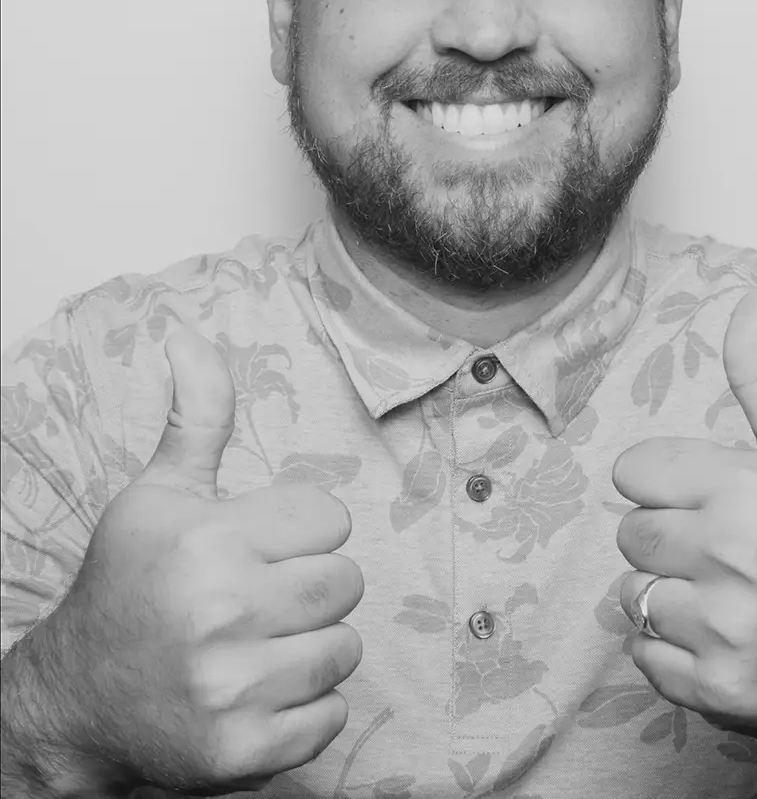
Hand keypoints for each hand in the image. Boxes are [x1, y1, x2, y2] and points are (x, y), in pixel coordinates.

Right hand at [42, 329, 362, 793]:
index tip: (262, 545)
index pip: (332, 518)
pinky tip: (255, 692)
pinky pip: (330, 716)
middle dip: (310, 586)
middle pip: (344, 582)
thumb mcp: (159, 493)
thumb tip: (191, 338)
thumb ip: (196, 418)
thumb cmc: (128, 585)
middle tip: (259, 597)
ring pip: (343, 648)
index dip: (300, 530)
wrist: (77, 701)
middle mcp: (223, 612)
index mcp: (210, 540)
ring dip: (309, 647)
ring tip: (256, 643)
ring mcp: (234, 688)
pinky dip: (302, 708)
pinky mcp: (243, 752)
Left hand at [613, 287, 756, 742]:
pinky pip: (643, 656)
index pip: (632, 472)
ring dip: (670, 597)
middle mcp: (734, 553)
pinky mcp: (720, 690)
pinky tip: (725, 639)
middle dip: (668, 540)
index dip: (664, 485)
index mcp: (749, 484)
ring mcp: (727, 627)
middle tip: (723, 552)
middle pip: (630, 533)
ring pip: (633, 594)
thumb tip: (753, 297)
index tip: (703, 500)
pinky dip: (672, 653)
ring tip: (728, 597)